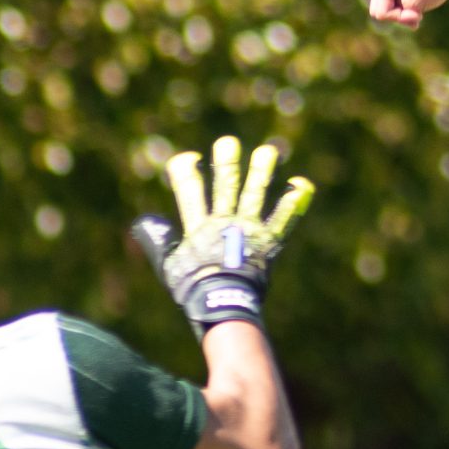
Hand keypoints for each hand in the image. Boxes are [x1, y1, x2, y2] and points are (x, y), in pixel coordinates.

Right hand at [130, 136, 315, 336]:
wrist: (222, 306)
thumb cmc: (193, 290)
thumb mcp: (170, 266)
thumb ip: (159, 242)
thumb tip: (146, 220)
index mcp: (198, 228)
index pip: (188, 192)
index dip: (186, 171)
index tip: (189, 157)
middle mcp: (223, 223)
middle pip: (224, 186)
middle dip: (226, 164)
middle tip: (227, 143)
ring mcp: (247, 231)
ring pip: (254, 195)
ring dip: (261, 172)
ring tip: (268, 150)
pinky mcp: (268, 242)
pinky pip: (282, 220)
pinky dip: (292, 203)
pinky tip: (302, 185)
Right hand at [368, 0, 448, 30]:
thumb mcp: (415, 4)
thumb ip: (399, 14)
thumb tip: (393, 16)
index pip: (380, 11)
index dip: (397, 18)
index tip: (416, 16)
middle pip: (379, 8)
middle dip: (397, 16)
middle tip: (416, 18)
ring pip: (388, 6)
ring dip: (402, 14)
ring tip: (419, 15)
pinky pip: (397, 1)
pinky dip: (406, 8)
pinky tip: (419, 11)